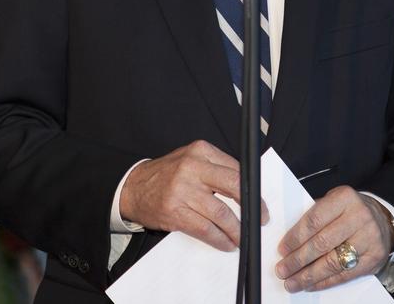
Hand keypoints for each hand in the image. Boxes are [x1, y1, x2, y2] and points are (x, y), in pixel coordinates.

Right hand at [118, 139, 269, 251]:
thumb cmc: (166, 174)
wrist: (133, 187)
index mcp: (200, 151)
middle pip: (234, 186)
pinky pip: (205, 229)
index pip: (236, 169)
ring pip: (221, 213)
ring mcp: (183, 190)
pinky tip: (225, 243)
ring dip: (236, 230)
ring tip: (241, 237)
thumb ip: (215, 167)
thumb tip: (247, 188)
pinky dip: (219, 239)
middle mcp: (192, 168)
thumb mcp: (191, 159)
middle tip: (259, 219)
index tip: (260, 202)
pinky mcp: (175, 212)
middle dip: (252, 207)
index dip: (253, 188)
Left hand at [274, 187, 393, 291]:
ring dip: (309, 275)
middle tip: (282, 270)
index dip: (295, 237)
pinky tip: (311, 284)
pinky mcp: (374, 258)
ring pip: (332, 262)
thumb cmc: (350, 211)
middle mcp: (359, 217)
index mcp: (345, 198)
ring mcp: (369, 238)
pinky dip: (325, 282)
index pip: (314, 220)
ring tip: (292, 282)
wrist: (382, 220)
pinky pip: (345, 274)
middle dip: (298, 260)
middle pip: (322, 243)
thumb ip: (315, 217)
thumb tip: (289, 243)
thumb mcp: (333, 202)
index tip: (282, 250)